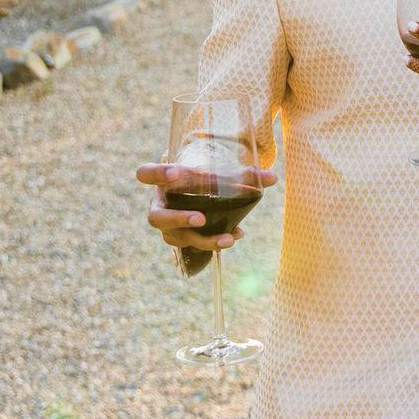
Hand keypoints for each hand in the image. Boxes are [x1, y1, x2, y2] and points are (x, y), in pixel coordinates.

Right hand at [135, 163, 277, 251]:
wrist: (196, 191)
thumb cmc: (204, 178)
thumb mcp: (218, 171)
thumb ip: (244, 174)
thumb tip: (272, 178)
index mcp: (163, 180)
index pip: (146, 174)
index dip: (157, 175)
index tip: (176, 173)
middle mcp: (160, 204)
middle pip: (156, 217)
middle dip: (178, 220)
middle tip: (201, 219)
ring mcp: (168, 226)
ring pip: (176, 239)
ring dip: (202, 240)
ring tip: (229, 239)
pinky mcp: (180, 240)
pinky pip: (193, 246)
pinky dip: (214, 242)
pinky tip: (235, 235)